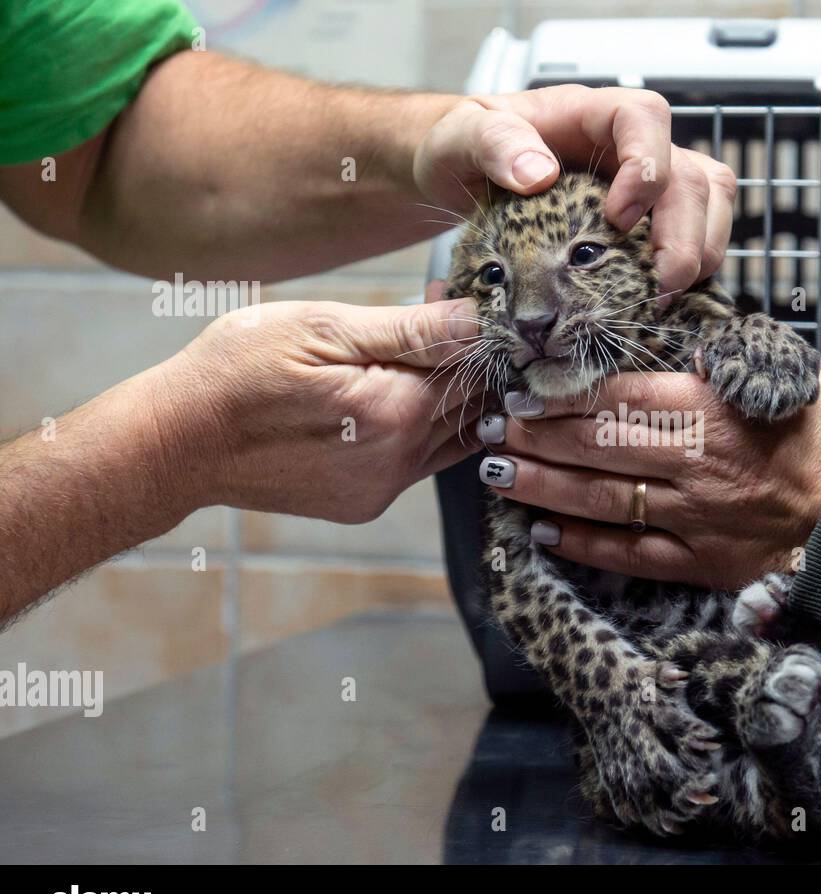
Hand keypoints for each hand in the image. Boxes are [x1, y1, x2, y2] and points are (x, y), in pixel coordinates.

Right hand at [163, 290, 485, 522]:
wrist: (177, 443)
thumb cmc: (236, 371)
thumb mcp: (319, 328)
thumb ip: (409, 329)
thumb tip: (476, 321)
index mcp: (396, 412)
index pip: (471, 367)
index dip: (464, 329)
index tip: (438, 296)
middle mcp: (400, 461)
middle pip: (468, 406)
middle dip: (458, 361)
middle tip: (420, 322)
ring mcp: (382, 489)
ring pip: (450, 437)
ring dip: (442, 398)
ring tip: (396, 359)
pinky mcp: (364, 503)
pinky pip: (417, 463)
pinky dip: (415, 429)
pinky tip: (375, 399)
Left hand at [413, 85, 736, 297]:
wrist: (459, 179)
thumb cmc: (462, 151)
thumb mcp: (459, 139)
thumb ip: (491, 145)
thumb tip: (539, 173)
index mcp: (587, 116)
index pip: (644, 118)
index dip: (647, 166)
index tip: (617, 218)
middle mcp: (627, 147)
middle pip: (693, 174)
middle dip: (685, 234)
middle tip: (657, 285)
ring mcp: (646, 185)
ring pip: (710, 202)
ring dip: (703, 253)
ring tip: (665, 296)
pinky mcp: (650, 221)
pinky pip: (700, 234)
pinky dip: (696, 269)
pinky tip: (664, 300)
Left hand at [474, 362, 820, 589]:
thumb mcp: (799, 374)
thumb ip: (738, 357)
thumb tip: (691, 340)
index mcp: (712, 410)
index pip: (617, 397)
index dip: (560, 394)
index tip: (520, 386)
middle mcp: (691, 464)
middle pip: (594, 446)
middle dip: (533, 435)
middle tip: (485, 424)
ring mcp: (692, 518)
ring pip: (598, 501)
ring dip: (541, 486)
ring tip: (494, 471)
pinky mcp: (701, 563)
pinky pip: (630, 555)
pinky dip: (584, 546)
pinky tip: (545, 534)